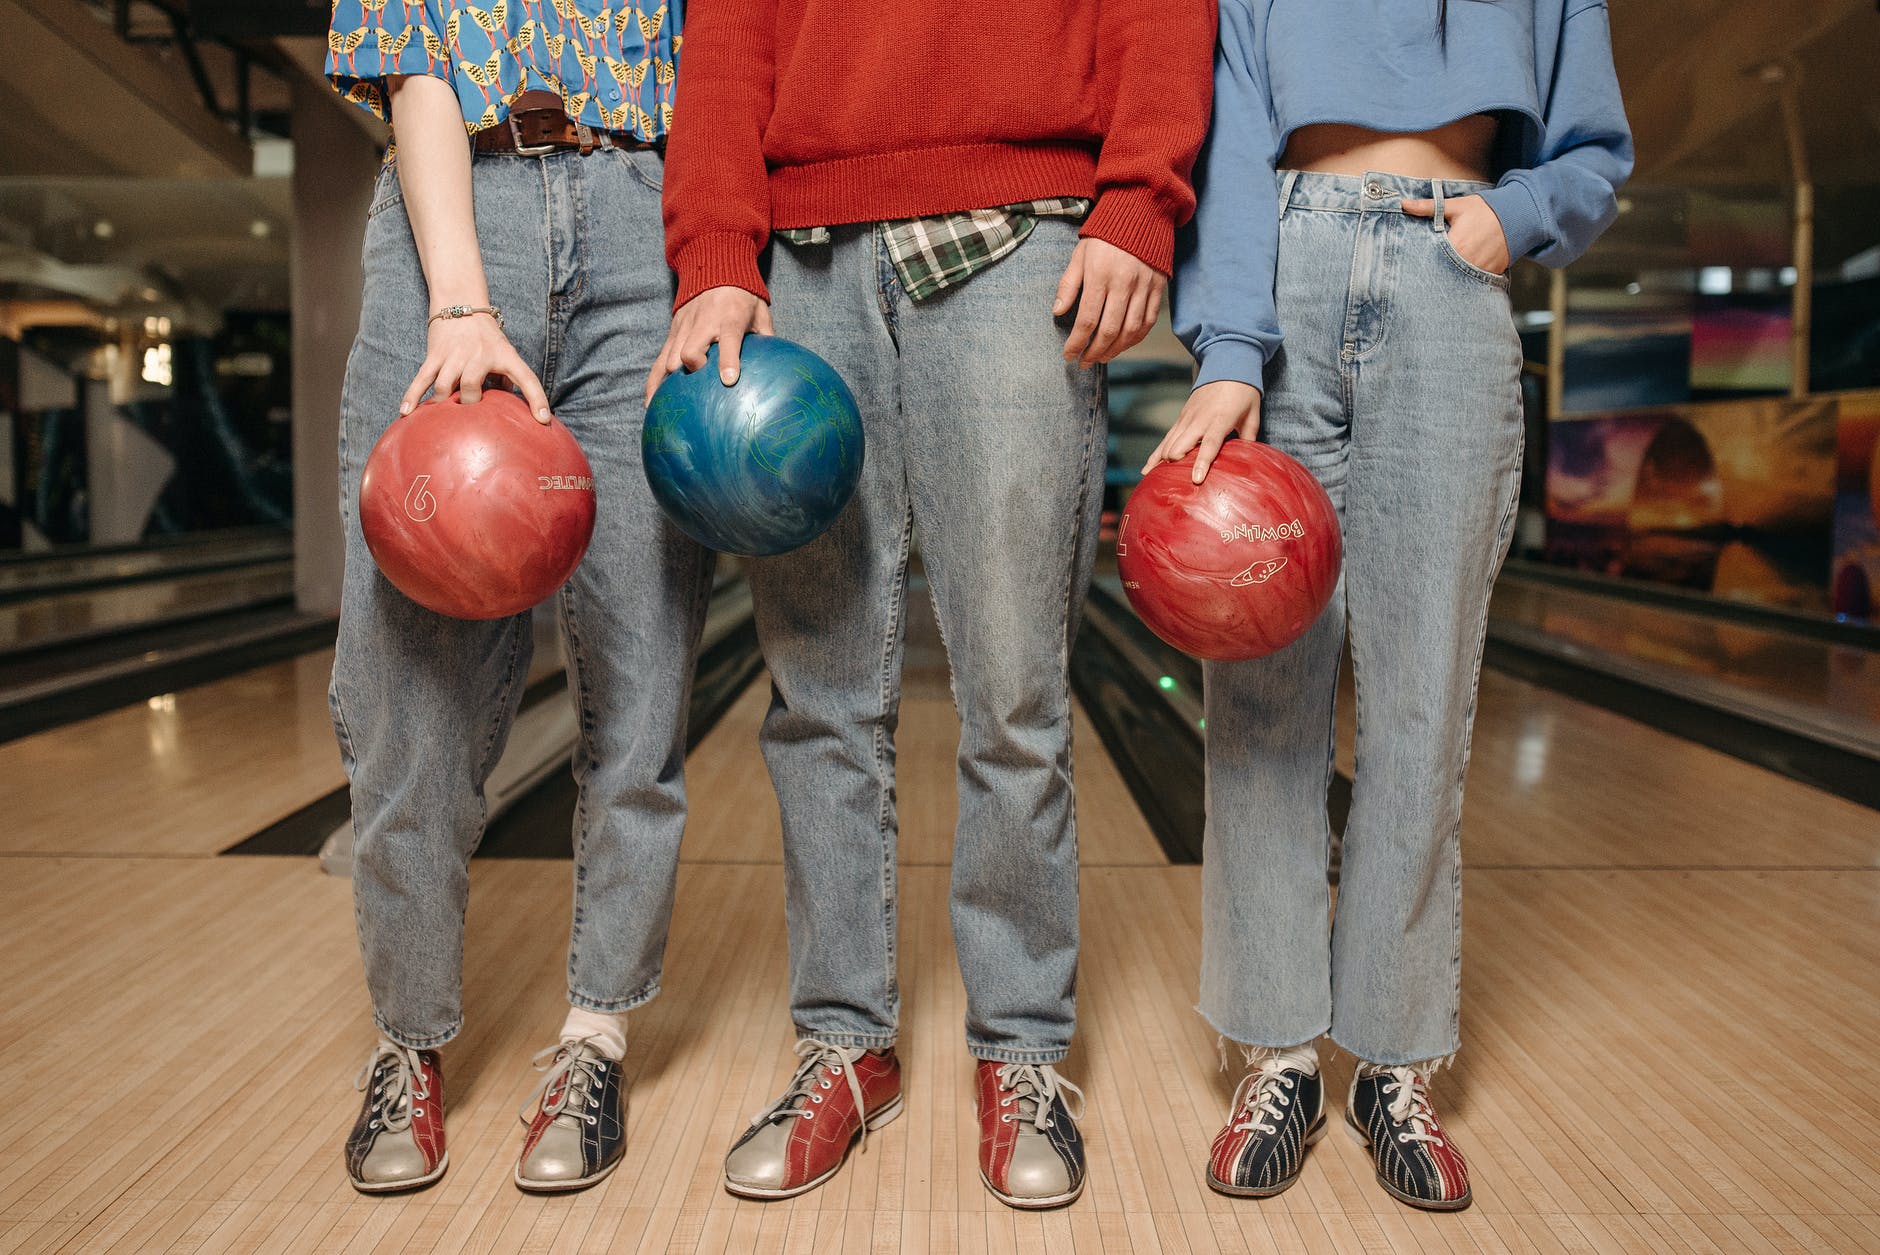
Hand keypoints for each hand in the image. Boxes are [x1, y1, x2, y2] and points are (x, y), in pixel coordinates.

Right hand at [400, 312, 551, 422]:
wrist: (461, 303)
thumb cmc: (488, 337)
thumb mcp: (504, 353)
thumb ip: (507, 380)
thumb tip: (508, 411)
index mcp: (504, 356)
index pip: (527, 378)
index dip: (537, 399)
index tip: (544, 420)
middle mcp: (479, 355)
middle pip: (471, 387)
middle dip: (469, 404)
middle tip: (468, 415)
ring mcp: (454, 355)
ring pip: (445, 386)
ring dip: (443, 403)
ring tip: (443, 415)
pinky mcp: (435, 355)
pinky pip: (422, 378)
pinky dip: (413, 396)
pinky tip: (406, 413)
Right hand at [647, 286, 774, 401]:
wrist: (713, 269)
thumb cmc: (743, 297)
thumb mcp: (760, 313)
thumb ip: (766, 339)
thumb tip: (777, 369)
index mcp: (730, 318)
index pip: (728, 340)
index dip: (728, 361)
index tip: (728, 380)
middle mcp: (703, 323)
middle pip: (689, 352)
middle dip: (693, 372)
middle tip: (701, 389)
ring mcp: (684, 327)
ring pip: (670, 357)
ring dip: (672, 382)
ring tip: (669, 407)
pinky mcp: (673, 332)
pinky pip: (659, 359)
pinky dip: (655, 381)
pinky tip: (653, 402)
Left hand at [1054, 238, 1166, 367]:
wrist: (1141, 215)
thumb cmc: (1104, 237)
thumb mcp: (1079, 255)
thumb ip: (1068, 284)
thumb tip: (1058, 312)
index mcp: (1100, 275)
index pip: (1087, 319)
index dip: (1076, 342)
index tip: (1068, 354)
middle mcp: (1124, 284)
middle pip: (1109, 330)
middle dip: (1094, 352)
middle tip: (1084, 362)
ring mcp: (1144, 287)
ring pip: (1131, 330)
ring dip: (1115, 350)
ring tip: (1101, 357)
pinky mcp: (1157, 289)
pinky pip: (1148, 322)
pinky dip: (1135, 338)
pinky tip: (1122, 345)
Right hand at [1142, 380, 1262, 483]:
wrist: (1226, 364)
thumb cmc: (1243, 392)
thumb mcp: (1252, 415)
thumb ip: (1248, 439)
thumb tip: (1246, 461)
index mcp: (1220, 420)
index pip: (1209, 445)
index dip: (1202, 463)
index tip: (1196, 479)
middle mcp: (1199, 420)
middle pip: (1179, 447)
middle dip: (1176, 465)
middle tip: (1180, 483)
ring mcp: (1186, 418)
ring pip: (1168, 444)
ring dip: (1162, 463)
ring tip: (1155, 483)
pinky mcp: (1181, 418)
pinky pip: (1165, 439)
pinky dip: (1156, 455)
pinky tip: (1147, 469)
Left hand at [1402, 194, 1509, 275]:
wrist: (1518, 216)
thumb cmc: (1484, 210)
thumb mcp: (1456, 206)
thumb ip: (1428, 207)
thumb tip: (1403, 204)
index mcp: (1456, 245)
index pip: (1430, 259)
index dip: (1420, 262)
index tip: (1411, 263)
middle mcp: (1467, 262)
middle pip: (1442, 273)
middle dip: (1433, 272)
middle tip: (1421, 275)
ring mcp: (1480, 271)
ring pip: (1456, 280)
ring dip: (1448, 277)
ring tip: (1440, 276)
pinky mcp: (1490, 275)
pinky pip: (1472, 282)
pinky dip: (1464, 280)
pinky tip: (1457, 276)